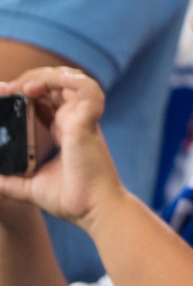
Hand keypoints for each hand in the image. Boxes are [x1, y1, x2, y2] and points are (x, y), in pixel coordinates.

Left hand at [0, 69, 124, 228]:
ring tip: (23, 87)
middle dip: (30, 78)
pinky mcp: (88, 121)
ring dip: (45, 76)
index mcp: (64, 130)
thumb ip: (7, 180)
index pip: (46, 98)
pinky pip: (86, 89)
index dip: (25, 91)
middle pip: (56, 83)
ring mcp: (83, 118)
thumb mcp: (27, 186)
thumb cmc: (70, 199)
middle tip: (7, 89)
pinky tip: (41, 86)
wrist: (91, 209)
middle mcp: (74, 120)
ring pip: (71, 78)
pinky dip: (68, 80)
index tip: (3, 93)